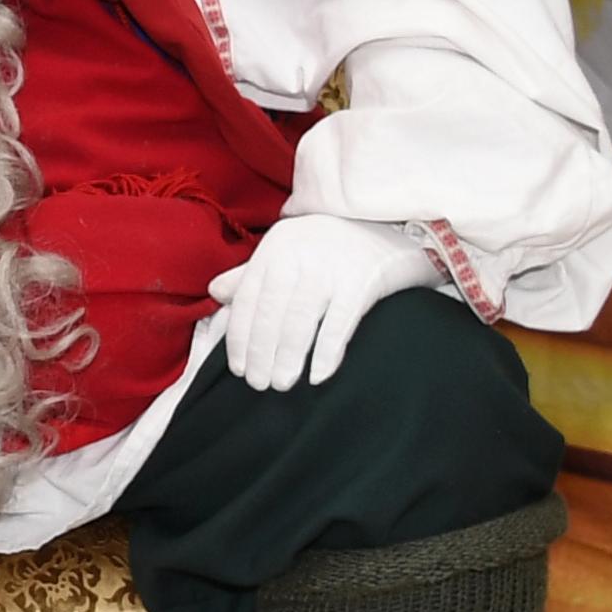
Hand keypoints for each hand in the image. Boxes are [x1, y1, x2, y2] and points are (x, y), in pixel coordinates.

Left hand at [205, 216, 445, 392]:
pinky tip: (318, 376)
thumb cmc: (332, 246)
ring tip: (282, 384)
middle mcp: (299, 253)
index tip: (238, 367)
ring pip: (300, 320)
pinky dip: (326, 352)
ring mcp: (332, 266)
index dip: (240, 336)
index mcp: (276, 247)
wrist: (395, 227)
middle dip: (261, 353)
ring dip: (288, 357)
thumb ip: (251, 273)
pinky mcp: (363, 280)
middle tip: (258, 384)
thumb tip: (216, 292)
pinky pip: (340, 323)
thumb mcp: (288, 251)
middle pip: (271, 313)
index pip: (248, 298)